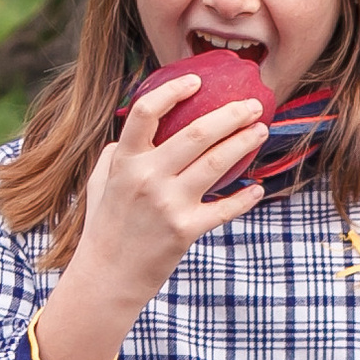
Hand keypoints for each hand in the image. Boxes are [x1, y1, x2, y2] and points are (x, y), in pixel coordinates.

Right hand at [31, 79, 268, 359]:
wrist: (107, 278)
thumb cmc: (105, 227)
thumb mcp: (99, 183)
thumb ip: (116, 154)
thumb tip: (132, 134)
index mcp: (125, 160)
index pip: (148, 111)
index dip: (175, 90)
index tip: (197, 81)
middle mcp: (147, 177)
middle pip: (196, 133)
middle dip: (230, 114)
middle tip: (253, 105)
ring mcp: (167, 203)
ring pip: (216, 164)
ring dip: (243, 143)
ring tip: (260, 130)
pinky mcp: (185, 230)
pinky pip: (224, 208)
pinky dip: (244, 198)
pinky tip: (257, 189)